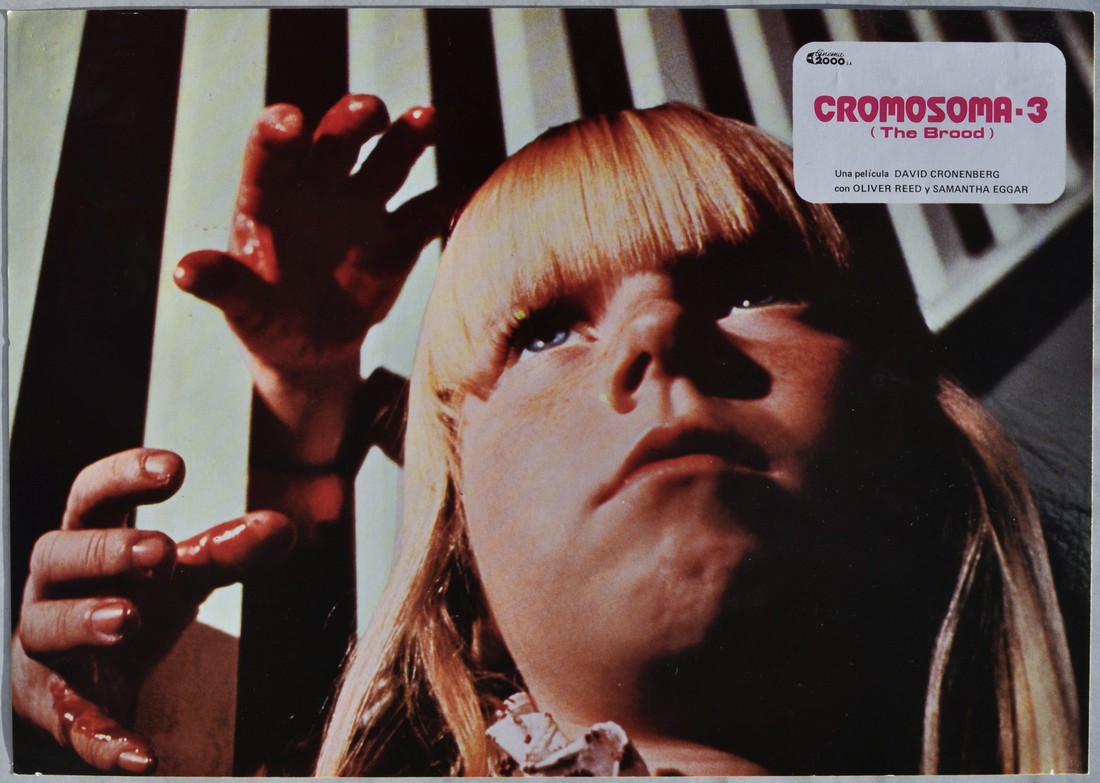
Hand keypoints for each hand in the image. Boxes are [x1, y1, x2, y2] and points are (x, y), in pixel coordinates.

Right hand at [12, 449, 294, 773]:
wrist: (101, 677)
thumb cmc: (137, 602)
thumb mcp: (183, 575)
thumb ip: (228, 551)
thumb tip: (282, 525)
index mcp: (89, 541)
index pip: (92, 495)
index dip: (124, 475)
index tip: (175, 467)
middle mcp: (57, 588)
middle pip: (60, 555)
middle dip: (106, 551)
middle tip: (158, 550)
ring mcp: (48, 647)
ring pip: (46, 627)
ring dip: (85, 620)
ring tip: (127, 618)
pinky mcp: (55, 706)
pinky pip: (70, 721)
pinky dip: (102, 736)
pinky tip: (140, 752)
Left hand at [174, 94, 449, 379]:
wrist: (311, 348)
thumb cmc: (268, 321)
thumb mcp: (245, 310)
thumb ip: (224, 287)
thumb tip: (186, 271)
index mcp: (270, 199)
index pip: (270, 154)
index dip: (278, 133)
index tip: (290, 120)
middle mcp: (318, 189)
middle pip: (335, 140)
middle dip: (351, 120)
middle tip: (370, 111)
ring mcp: (362, 208)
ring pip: (387, 159)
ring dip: (407, 136)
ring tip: (428, 118)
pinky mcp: (399, 238)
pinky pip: (426, 211)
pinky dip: (447, 198)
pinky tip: (464, 188)